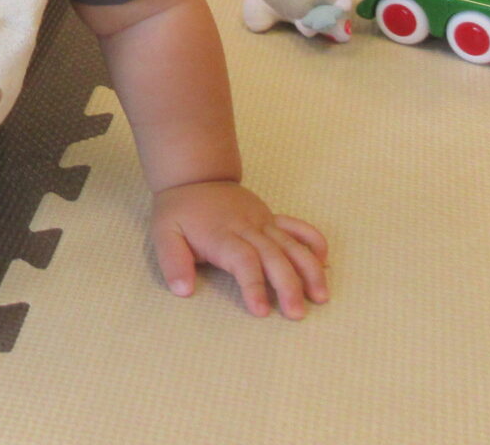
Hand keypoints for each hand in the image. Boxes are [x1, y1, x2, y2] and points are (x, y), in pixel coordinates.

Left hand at [151, 180, 328, 320]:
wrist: (195, 175)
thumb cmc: (179, 211)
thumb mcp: (164, 233)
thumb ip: (172, 261)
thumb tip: (183, 290)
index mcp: (221, 235)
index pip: (243, 260)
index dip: (254, 285)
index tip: (261, 311)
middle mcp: (247, 228)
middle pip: (274, 256)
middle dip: (288, 285)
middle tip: (297, 314)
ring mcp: (263, 221)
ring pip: (292, 244)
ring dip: (309, 270)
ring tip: (321, 296)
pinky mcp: (271, 217)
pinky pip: (298, 227)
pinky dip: (314, 242)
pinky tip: (325, 263)